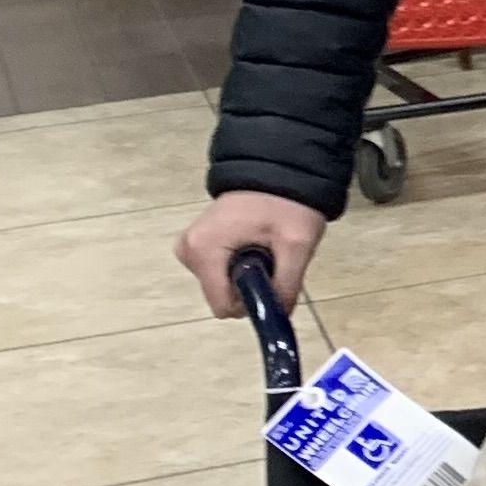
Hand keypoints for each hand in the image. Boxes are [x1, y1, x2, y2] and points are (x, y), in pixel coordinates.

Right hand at [179, 193, 328, 317]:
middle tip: (271, 255)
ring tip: (264, 244)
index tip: (272, 277)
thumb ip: (287, 286)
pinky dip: (240, 264)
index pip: (223, 306)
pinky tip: (254, 242)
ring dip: (247, 274)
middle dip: (250, 284)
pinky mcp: (196, 245)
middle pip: (223, 296)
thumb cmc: (285, 202)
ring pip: (223, 285)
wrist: (275, 168)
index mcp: (203, 251)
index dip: (252, 301)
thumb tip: (278, 316)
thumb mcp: (297, 244)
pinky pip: (220, 272)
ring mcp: (189, 248)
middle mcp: (188, 252)